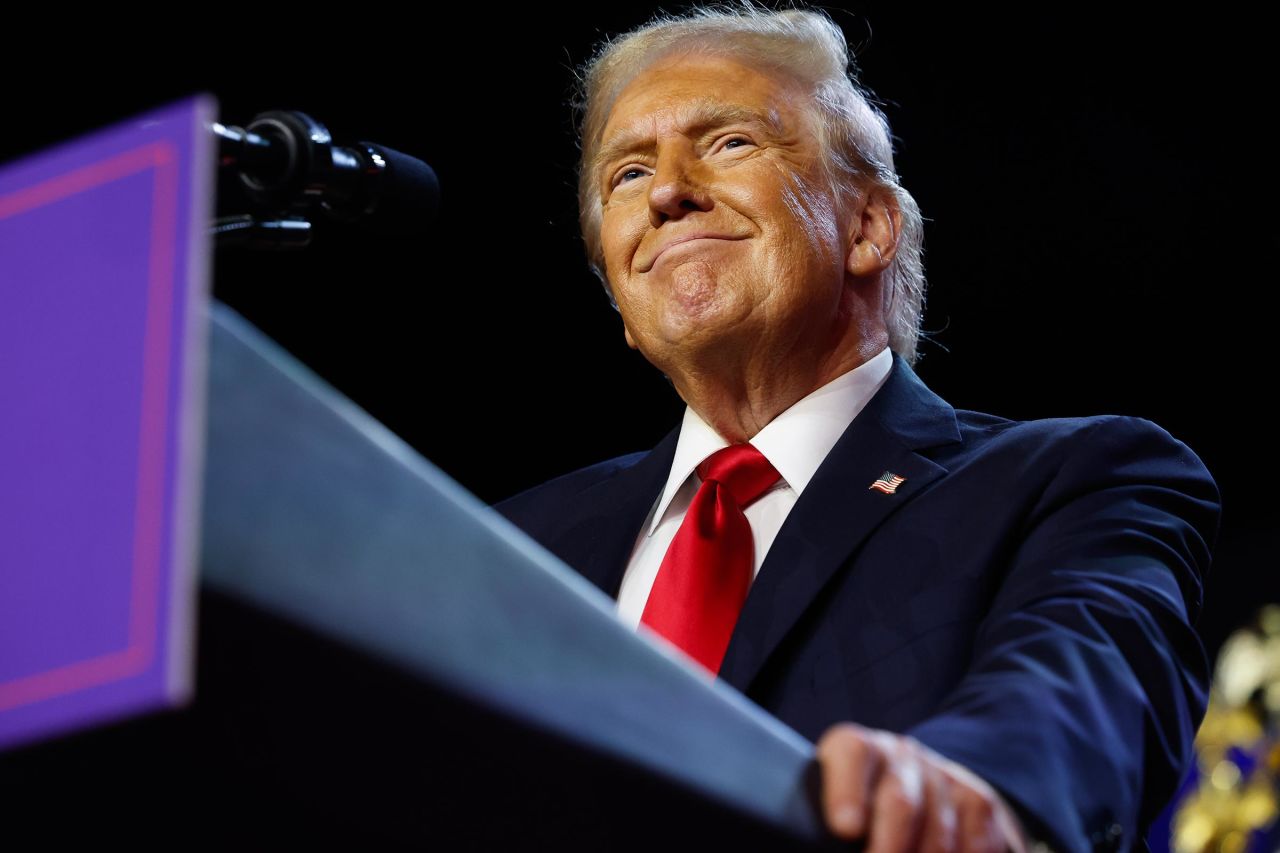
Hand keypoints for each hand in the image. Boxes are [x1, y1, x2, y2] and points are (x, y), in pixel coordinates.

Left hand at [815, 722, 1030, 852]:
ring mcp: (943, 777)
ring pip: (939, 833)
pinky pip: (977, 844)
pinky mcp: (979, 803)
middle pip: (900, 801)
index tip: (845, 828)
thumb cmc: (862, 809)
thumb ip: (840, 820)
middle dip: (889, 847)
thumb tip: (839, 835)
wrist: (920, 789)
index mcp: (858, 750)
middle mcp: (902, 757)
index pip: (853, 753)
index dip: (848, 791)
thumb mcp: (840, 808)